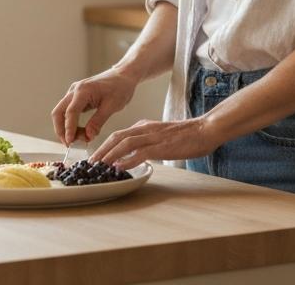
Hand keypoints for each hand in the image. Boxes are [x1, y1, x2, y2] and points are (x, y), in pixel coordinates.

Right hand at [50, 68, 138, 145]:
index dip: (69, 129)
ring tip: (80, 139)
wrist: (123, 75)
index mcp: (83, 90)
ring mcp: (74, 92)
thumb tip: (88, 136)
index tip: (70, 142)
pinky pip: (68, 111)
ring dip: (66, 127)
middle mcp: (75, 90)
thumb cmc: (120, 87)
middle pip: (58, 112)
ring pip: (61, 112)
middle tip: (70, 144)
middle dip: (61, 130)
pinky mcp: (76, 97)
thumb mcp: (112, 106)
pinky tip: (81, 131)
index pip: (70, 112)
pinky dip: (71, 123)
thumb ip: (98, 121)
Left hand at [89, 116, 221, 171]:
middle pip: (116, 138)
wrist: (205, 129)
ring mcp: (153, 137)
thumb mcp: (161, 133)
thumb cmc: (187, 135)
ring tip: (99, 166)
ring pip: (124, 144)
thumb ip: (148, 139)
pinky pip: (141, 153)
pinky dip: (128, 160)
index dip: (104, 145)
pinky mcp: (161, 146)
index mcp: (144, 126)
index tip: (95, 157)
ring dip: (109, 155)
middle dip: (101, 150)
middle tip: (89, 164)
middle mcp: (145, 129)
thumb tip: (136, 151)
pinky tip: (119, 168)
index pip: (119, 135)